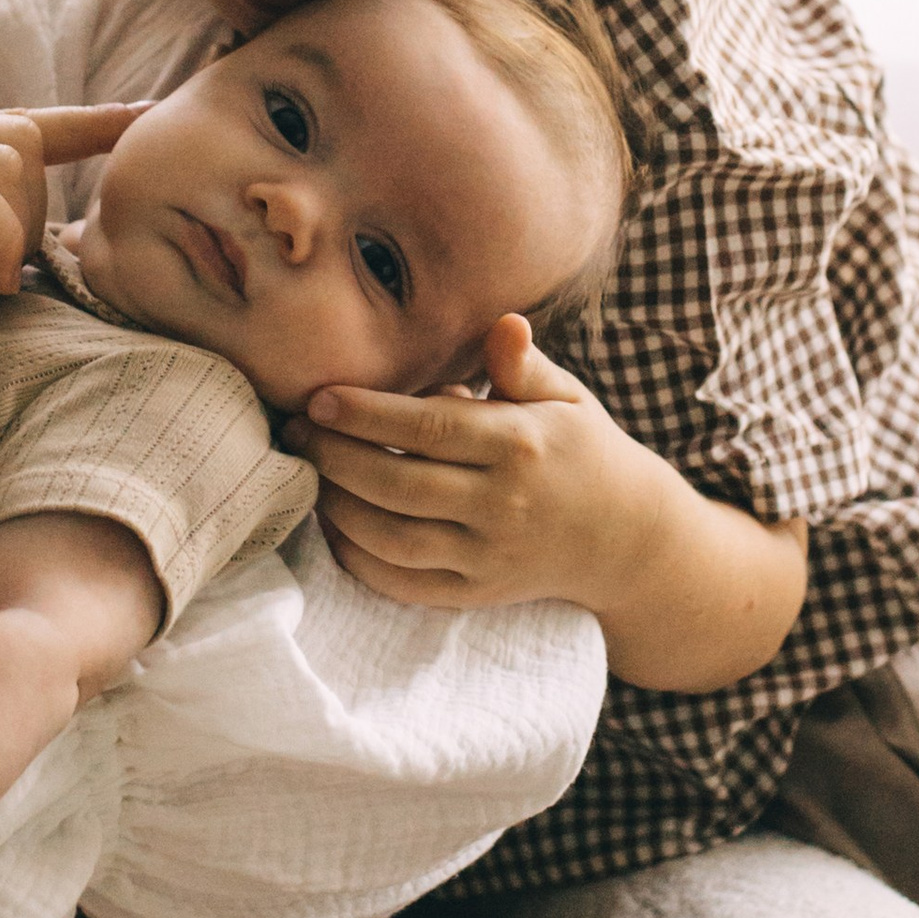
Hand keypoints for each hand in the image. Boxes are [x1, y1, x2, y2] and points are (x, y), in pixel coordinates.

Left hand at [289, 312, 673, 620]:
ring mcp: (487, 556)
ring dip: (337, 507)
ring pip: (393, 539)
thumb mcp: (566, 399)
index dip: (366, 414)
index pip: (429, 428)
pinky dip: (358, 558)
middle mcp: (503, 504)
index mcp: (521, 445)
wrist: (625, 538)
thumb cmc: (581, 450)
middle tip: (293, 431)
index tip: (318, 397)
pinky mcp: (475, 593)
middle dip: (334, 457)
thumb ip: (524, 365)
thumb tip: (504, 324)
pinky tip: (334, 524)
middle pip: (399, 483)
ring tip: (306, 473)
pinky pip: (403, 583)